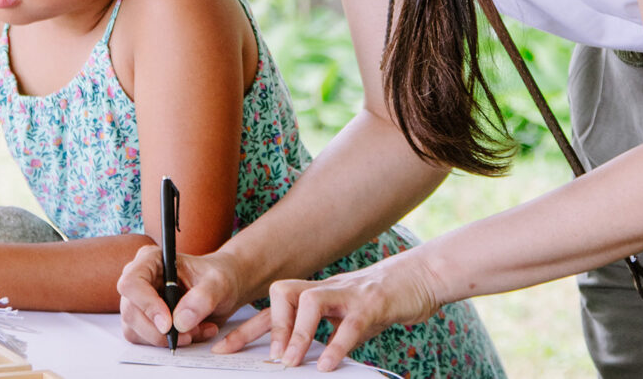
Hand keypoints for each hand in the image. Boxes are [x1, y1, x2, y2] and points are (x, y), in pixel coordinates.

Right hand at [117, 245, 244, 346]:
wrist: (225, 288)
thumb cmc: (219, 277)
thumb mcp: (219, 282)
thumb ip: (202, 298)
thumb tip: (180, 321)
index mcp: (152, 259)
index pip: (132, 283)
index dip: (147, 305)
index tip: (168, 324)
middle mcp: (140, 279)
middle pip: (131, 311)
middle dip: (160, 330)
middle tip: (190, 333)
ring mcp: (138, 301)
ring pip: (134, 330)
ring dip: (166, 339)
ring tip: (197, 330)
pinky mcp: (142, 320)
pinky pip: (144, 340)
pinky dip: (168, 343)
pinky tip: (191, 333)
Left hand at [212, 252, 441, 371]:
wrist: (420, 277)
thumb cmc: (381, 301)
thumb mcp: (347, 319)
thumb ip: (325, 334)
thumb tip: (300, 359)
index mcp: (316, 294)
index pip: (272, 307)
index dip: (245, 328)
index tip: (222, 350)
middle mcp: (326, 290)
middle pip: (282, 292)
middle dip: (267, 326)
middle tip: (265, 359)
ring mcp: (349, 294)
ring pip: (310, 301)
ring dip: (298, 334)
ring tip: (291, 363)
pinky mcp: (373, 304)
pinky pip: (351, 322)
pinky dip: (337, 344)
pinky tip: (328, 365)